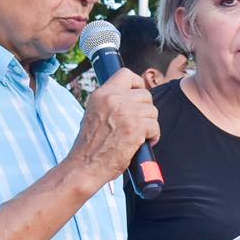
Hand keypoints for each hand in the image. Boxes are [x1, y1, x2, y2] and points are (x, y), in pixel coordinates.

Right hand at [67, 69, 159, 187]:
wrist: (84, 166)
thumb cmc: (89, 146)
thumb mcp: (94, 113)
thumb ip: (110, 102)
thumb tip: (131, 98)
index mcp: (102, 94)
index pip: (126, 74)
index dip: (137, 84)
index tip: (138, 97)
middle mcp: (113, 99)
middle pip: (145, 95)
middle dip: (145, 110)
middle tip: (137, 123)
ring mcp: (125, 112)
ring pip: (152, 111)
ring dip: (149, 125)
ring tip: (138, 135)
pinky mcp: (135, 127)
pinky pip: (155, 127)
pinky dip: (153, 136)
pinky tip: (142, 143)